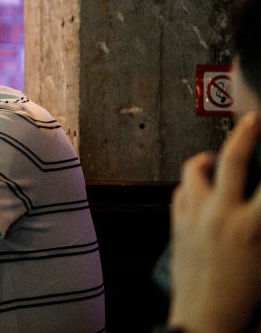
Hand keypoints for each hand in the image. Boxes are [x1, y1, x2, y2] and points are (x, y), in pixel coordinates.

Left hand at [168, 111, 260, 331]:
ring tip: (217, 157)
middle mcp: (223, 216)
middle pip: (233, 158)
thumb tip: (259, 209)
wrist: (207, 324)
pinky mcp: (177, 228)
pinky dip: (191, 185)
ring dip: (207, 159)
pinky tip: (200, 188)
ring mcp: (195, 220)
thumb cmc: (249, 301)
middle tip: (254, 118)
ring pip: (194, 170)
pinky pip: (180, 193)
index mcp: (255, 227)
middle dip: (247, 132)